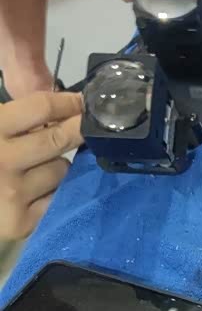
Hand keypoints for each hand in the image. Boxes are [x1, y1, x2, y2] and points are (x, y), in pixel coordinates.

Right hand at [0, 91, 83, 238]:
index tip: (81, 103)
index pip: (42, 107)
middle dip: (77, 130)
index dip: (68, 102)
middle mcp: (3, 160)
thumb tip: (51, 88)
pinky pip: (57, 197)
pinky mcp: (21, 222)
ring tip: (40, 168)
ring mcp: (13, 193)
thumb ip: (18, 110)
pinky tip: (36, 193)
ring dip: (58, 165)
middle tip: (84, 126)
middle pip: (58, 139)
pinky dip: (53, 193)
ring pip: (61, 169)